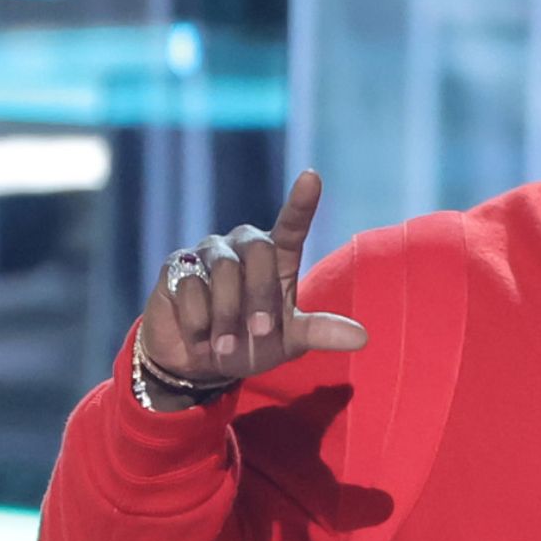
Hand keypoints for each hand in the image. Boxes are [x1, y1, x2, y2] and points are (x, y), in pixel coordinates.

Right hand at [138, 171, 366, 395]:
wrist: (198, 363)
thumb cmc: (251, 345)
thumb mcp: (289, 342)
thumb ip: (320, 332)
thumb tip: (364, 338)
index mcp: (278, 258)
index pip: (292, 224)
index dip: (301, 202)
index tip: (312, 177)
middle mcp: (245, 246)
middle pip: (260, 251)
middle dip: (260, 296)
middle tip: (259, 333)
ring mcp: (209, 252)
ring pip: (224, 270)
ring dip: (227, 315)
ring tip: (225, 345)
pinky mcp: (176, 265)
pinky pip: (190, 287)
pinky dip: (199, 321)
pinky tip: (199, 336)